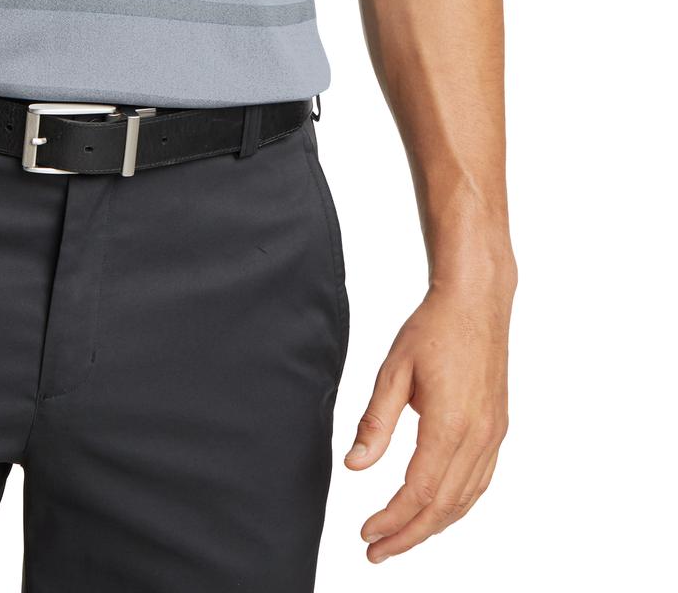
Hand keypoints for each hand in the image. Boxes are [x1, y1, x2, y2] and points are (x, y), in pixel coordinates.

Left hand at [343, 276, 513, 562]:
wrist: (476, 301)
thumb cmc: (434, 328)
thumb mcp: (394, 370)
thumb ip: (375, 421)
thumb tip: (355, 466)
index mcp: (450, 424)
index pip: (418, 491)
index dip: (392, 519)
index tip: (367, 533)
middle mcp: (478, 437)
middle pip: (443, 507)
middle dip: (409, 535)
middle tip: (376, 551)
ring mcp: (493, 435)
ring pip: (464, 500)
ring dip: (433, 526)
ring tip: (401, 537)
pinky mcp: (497, 429)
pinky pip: (480, 482)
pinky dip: (457, 505)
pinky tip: (438, 510)